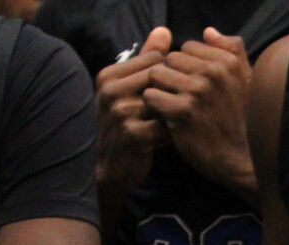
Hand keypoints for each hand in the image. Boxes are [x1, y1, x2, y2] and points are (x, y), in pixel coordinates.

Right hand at [95, 28, 173, 199]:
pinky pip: (167, 127)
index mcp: (109, 75)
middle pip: (162, 80)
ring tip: (172, 124)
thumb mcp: (129, 90)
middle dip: (175, 94)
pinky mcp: (134, 135)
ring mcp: (121, 113)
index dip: (170, 76)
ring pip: (166, 102)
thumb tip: (165, 31)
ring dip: (175, 115)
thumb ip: (146, 60)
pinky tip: (168, 140)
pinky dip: (172, 134)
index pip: (154, 60)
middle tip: (180, 108)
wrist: (109, 170)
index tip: (173, 91)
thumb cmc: (124, 126)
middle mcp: (112, 90)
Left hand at [141, 28, 255, 201]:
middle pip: (169, 59)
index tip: (194, 86)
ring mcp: (196, 92)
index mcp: (227, 62)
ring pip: (156, 75)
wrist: (243, 161)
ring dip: (159, 91)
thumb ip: (230, 52)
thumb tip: (208, 32)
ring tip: (172, 107)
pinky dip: (155, 109)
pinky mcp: (181, 112)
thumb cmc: (244, 122)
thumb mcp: (246, 82)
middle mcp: (213, 73)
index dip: (185, 67)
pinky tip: (167, 120)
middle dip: (170, 77)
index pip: (187, 47)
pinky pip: (151, 97)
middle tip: (180, 98)